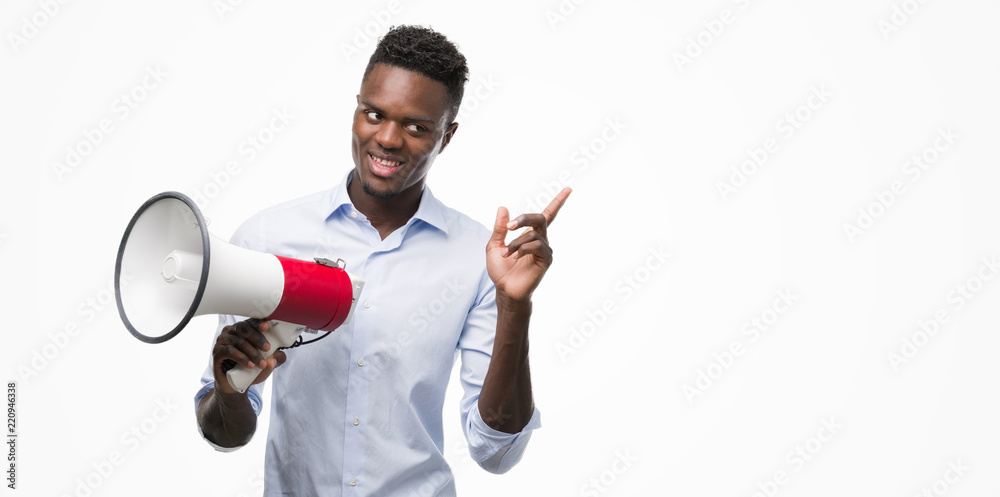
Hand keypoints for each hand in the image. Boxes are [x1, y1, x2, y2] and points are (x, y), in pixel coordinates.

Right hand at [211, 318, 285, 394]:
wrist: (234, 384)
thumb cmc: (250, 368)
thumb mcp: (267, 363)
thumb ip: (276, 359)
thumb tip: (274, 359)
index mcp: (243, 329)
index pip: (250, 322)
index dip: (258, 323)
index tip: (266, 326)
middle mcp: (231, 332)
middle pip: (243, 329)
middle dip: (257, 338)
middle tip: (267, 349)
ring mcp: (222, 341)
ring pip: (238, 341)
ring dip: (252, 352)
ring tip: (261, 364)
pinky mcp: (217, 352)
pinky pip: (229, 351)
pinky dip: (241, 358)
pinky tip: (250, 365)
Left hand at [486, 188, 571, 302]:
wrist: (504, 289)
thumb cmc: (501, 270)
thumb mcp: (494, 245)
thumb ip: (500, 227)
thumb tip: (503, 208)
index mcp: (531, 235)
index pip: (547, 215)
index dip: (558, 202)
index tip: (568, 189)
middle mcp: (541, 240)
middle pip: (540, 218)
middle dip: (524, 219)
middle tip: (509, 227)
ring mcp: (545, 250)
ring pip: (533, 233)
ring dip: (516, 242)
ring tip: (507, 254)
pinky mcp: (546, 260)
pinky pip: (536, 245)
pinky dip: (523, 248)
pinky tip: (515, 256)